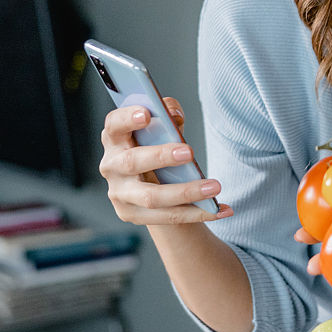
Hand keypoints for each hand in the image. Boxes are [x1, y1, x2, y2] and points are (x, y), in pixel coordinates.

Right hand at [99, 98, 231, 224]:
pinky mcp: (131, 215)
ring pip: (151, 197)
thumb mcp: (162, 129)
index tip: (147, 113)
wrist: (153, 184)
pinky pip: (167, 217)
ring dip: (186, 192)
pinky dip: (196, 214)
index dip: (126, 118)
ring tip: (214, 187)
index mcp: (115, 138)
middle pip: (132, 162)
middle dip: (161, 157)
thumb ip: (168, 116)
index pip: (114, 124)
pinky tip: (221, 210)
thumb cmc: (156, 146)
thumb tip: (174, 115)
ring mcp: (119, 193)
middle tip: (189, 152)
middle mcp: (111, 166)